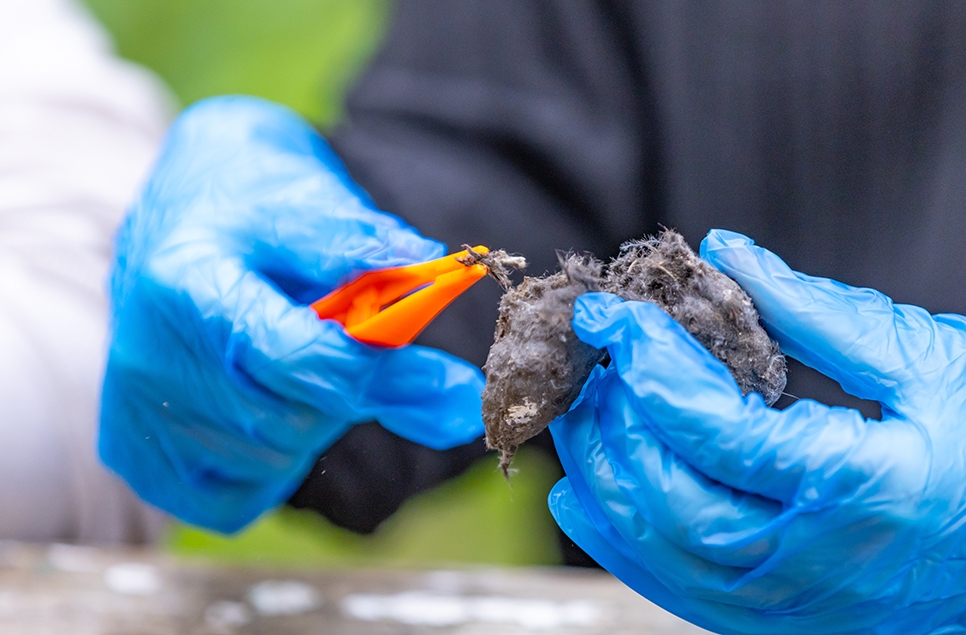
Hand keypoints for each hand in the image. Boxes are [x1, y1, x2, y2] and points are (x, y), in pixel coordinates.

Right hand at [100, 96, 483, 532]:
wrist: (183, 209)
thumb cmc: (252, 199)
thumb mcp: (312, 203)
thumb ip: (371, 250)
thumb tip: (437, 279)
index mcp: (188, 284)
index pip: (299, 358)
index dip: (382, 373)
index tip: (443, 376)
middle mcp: (148, 355)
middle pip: (290, 417)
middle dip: (351, 390)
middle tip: (361, 351)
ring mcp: (134, 409)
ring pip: (269, 460)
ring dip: (315, 421)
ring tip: (303, 362)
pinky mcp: (134, 448)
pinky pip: (230, 499)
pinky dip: (272, 469)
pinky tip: (273, 408)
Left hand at [549, 229, 965, 634]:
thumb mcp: (928, 362)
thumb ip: (815, 311)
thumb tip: (726, 255)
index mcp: (846, 485)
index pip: (701, 423)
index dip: (640, 360)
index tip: (605, 315)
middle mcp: (805, 558)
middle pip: (660, 493)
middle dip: (609, 419)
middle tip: (594, 362)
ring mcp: (789, 602)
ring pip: (655, 547)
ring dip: (600, 474)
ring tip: (584, 412)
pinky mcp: (781, 618)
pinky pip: (675, 588)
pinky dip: (618, 539)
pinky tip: (585, 494)